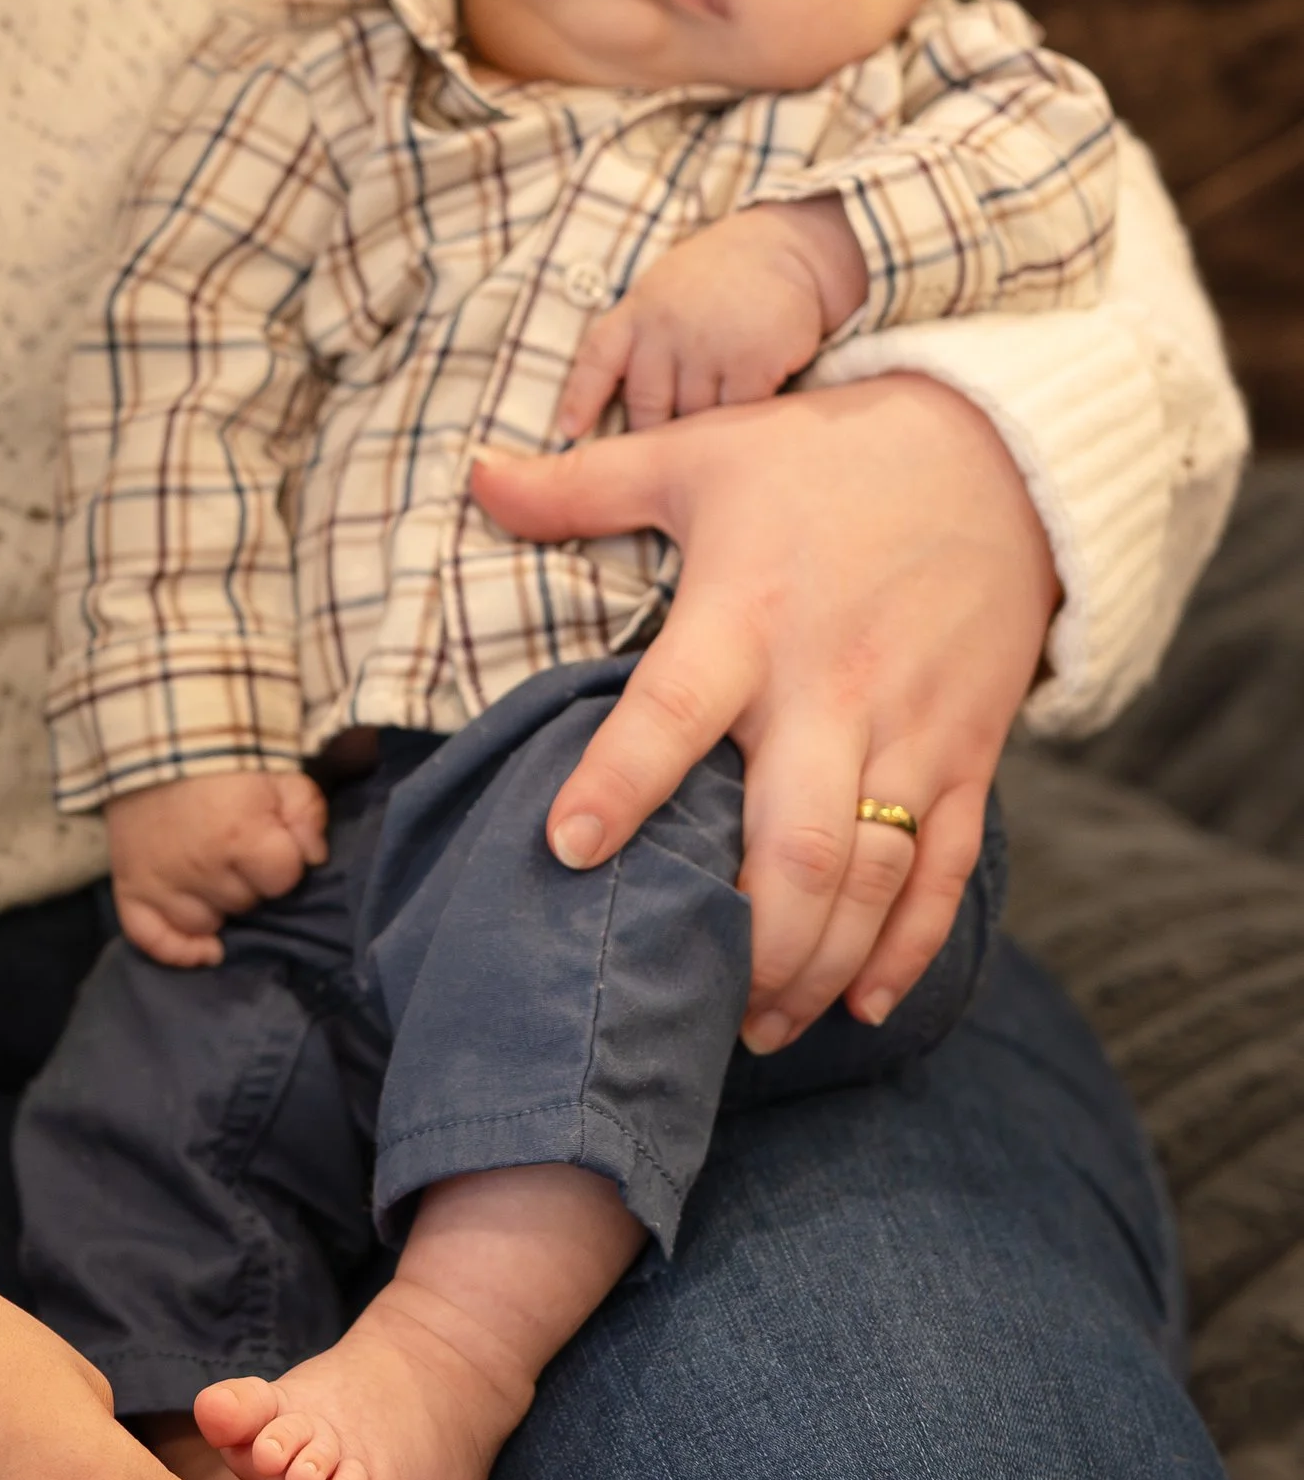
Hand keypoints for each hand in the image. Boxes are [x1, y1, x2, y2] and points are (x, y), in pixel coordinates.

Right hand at [107, 768, 327, 965]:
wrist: (154, 740)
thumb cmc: (225, 761)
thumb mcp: (280, 774)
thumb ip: (308, 813)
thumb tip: (315, 858)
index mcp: (241, 838)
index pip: (283, 879)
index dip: (283, 861)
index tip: (272, 839)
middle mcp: (200, 869)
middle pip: (246, 903)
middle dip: (250, 880)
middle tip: (239, 849)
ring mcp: (162, 884)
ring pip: (207, 923)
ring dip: (217, 903)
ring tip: (215, 872)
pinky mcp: (131, 889)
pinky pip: (151, 940)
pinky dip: (178, 950)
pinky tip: (206, 948)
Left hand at [475, 372, 1054, 1044]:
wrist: (1006, 455)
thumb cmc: (830, 459)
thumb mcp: (703, 452)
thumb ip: (584, 485)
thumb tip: (472, 477)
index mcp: (749, 617)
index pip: (675, 711)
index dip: (622, 782)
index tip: (567, 851)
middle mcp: (834, 688)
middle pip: (796, 841)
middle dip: (749, 939)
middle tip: (693, 1003)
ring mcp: (913, 731)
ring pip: (871, 877)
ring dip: (817, 965)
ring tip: (760, 1026)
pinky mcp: (972, 753)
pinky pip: (949, 869)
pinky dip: (910, 946)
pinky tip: (861, 1004)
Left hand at [559, 197, 866, 435]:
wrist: (783, 248)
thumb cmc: (711, 282)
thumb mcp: (659, 293)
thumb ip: (635, 339)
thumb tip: (597, 408)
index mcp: (637, 312)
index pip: (597, 359)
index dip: (580, 399)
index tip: (568, 432)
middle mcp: (667, 330)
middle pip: (647, 406)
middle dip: (651, 433)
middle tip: (661, 456)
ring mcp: (710, 347)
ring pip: (694, 418)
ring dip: (700, 432)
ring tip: (710, 441)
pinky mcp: (754, 362)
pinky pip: (739, 414)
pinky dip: (742, 424)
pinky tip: (748, 422)